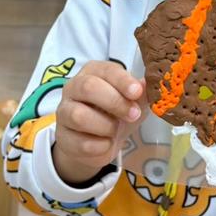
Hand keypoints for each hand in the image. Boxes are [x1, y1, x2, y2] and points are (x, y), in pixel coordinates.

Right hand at [54, 62, 144, 183]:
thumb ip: (142, 92)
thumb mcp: (134, 101)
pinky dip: (100, 146)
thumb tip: (151, 84)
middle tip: (133, 115)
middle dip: (115, 102)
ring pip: (80, 116)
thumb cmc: (118, 113)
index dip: (122, 81)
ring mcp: (64, 112)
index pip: (106, 70)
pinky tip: (106, 143)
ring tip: (115, 130)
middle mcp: (73, 87)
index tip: (137, 92)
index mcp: (93, 72)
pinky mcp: (63, 138)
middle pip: (88, 87)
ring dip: (106, 126)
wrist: (100, 143)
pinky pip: (81, 143)